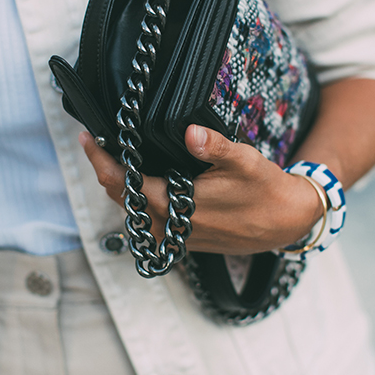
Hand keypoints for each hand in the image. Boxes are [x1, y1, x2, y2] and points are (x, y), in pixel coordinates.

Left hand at [80, 124, 324, 254]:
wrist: (287, 223)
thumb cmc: (266, 190)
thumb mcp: (244, 161)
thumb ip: (215, 146)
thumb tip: (191, 132)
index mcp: (176, 205)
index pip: (123, 183)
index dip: (101, 161)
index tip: (87, 138)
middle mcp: (170, 226)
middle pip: (121, 198)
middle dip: (106, 170)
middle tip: (97, 142)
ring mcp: (176, 236)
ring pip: (134, 212)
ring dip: (121, 187)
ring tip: (115, 158)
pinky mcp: (184, 241)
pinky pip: (150, 221)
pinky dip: (139, 200)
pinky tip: (143, 181)